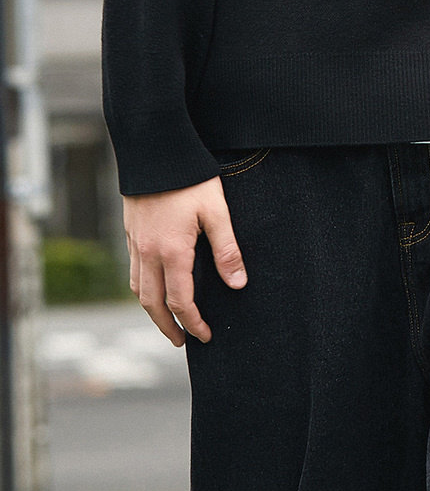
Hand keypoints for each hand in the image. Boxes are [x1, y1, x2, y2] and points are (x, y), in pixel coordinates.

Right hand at [123, 178, 246, 345]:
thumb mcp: (216, 211)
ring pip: (138, 289)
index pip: (180, 301)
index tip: (205, 336)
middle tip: (181, 341)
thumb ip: (227, 249)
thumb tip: (238, 284)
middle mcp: (148, 252)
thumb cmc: (190, 179)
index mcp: (172, 252)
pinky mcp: (131, 232)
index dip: (192, 323)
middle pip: (152, 303)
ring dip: (151, 310)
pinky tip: (154, 286)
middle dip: (167, 326)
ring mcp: (136, 243)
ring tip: (166, 320)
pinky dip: (142, 288)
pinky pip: (133, 271)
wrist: (154, 149)